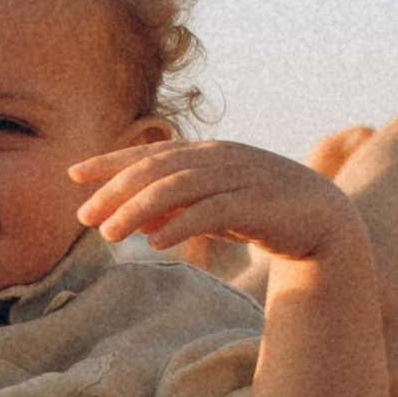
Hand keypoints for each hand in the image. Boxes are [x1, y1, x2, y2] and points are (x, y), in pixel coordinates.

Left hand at [69, 137, 366, 276]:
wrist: (323, 220)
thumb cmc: (260, 212)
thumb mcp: (211, 208)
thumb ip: (177, 209)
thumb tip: (135, 223)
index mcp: (206, 153)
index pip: (149, 154)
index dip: (111, 161)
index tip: (74, 174)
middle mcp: (219, 158)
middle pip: (157, 169)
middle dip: (116, 190)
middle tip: (84, 216)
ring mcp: (239, 177)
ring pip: (178, 188)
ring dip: (139, 209)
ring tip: (110, 233)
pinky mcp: (257, 204)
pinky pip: (212, 212)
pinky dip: (181, 225)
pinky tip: (155, 242)